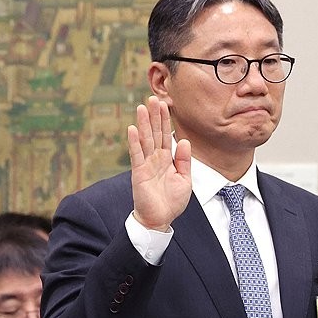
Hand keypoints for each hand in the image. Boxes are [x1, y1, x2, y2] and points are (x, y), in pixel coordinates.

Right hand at [128, 96, 191, 231]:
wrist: (160, 219)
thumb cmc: (171, 202)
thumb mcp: (185, 179)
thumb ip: (184, 160)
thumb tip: (185, 141)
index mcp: (167, 159)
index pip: (166, 135)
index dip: (165, 120)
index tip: (164, 104)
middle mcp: (155, 159)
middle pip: (154, 133)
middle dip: (154, 116)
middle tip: (152, 98)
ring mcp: (146, 164)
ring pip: (145, 140)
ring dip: (143, 123)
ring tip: (141, 107)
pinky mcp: (139, 173)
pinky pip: (137, 155)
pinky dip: (134, 142)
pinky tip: (132, 129)